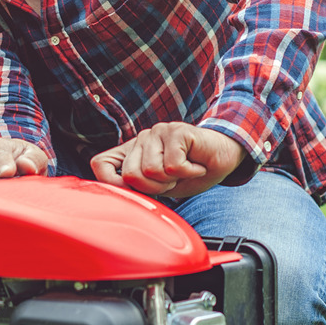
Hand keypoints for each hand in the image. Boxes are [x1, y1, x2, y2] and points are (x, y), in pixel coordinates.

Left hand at [90, 122, 244, 198]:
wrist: (224, 159)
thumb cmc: (192, 174)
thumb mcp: (161, 187)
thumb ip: (138, 187)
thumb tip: (121, 193)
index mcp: (133, 152)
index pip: (101, 164)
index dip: (110, 182)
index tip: (135, 192)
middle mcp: (141, 139)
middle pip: (131, 175)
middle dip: (156, 187)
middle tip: (173, 180)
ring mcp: (157, 132)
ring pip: (152, 171)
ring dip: (173, 180)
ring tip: (185, 170)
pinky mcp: (176, 131)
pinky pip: (173, 165)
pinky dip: (189, 172)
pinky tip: (196, 165)